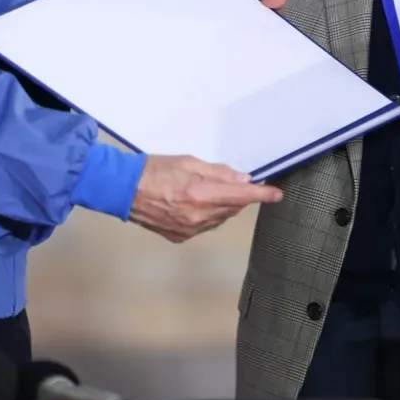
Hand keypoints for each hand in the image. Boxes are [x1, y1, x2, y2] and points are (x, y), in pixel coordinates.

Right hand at [129, 155, 280, 242]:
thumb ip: (218, 173)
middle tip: (228, 183)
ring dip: (221, 206)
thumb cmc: (153, 170)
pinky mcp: (180, 237)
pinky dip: (206, 215)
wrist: (123, 190)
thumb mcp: (189, 162)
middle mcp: (198, 216)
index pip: (241, 196)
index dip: (262, 195)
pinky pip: (204, 226)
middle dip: (237, 196)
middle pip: (232, 208)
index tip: (276, 194)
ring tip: (203, 191)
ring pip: (219, 218)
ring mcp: (188, 230)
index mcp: (201, 194)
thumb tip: (242, 180)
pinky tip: (192, 204)